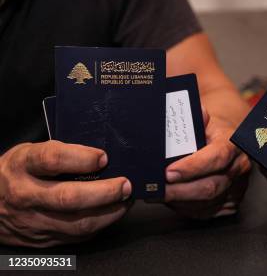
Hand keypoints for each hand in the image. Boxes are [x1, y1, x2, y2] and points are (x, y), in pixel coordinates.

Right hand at [0, 141, 131, 246]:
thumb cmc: (16, 172)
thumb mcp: (30, 152)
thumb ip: (61, 152)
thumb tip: (101, 156)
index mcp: (23, 165)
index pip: (53, 159)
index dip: (82, 158)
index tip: (103, 157)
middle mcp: (25, 194)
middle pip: (69, 197)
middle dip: (105, 192)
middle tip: (125, 185)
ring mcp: (33, 220)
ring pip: (77, 224)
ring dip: (109, 213)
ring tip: (125, 201)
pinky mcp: (41, 239)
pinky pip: (76, 237)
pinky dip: (99, 226)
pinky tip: (110, 214)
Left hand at [164, 105, 250, 218]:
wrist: (231, 143)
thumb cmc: (213, 132)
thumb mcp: (205, 120)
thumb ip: (195, 118)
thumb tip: (182, 115)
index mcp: (233, 144)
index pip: (216, 157)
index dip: (192, 168)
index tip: (169, 173)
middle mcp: (239, 166)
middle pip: (211, 186)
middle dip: (180, 191)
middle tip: (157, 190)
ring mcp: (238, 186)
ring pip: (208, 203)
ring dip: (181, 202)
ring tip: (160, 195)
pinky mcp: (233, 201)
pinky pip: (208, 212)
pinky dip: (188, 209)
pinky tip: (175, 201)